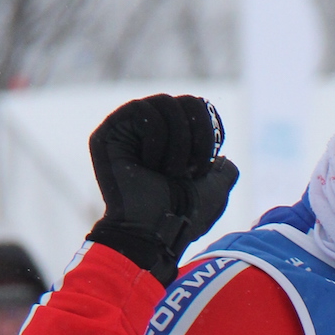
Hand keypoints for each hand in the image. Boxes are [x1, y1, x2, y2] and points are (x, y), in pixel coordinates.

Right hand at [88, 95, 238, 286]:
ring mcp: (128, 130)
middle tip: (190, 169)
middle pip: (184, 101)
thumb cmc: (185, 217)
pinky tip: (150, 165)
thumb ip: (224, 172)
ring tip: (169, 171)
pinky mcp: (109, 132)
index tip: (204, 164)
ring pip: (164, 102)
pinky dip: (156, 139)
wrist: (158, 232)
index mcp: (173, 142)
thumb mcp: (216, 192)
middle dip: (196, 137)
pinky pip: (140, 109)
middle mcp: (150, 132)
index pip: (196, 107)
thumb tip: (225, 160)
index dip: (207, 131)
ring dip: (177, 142)